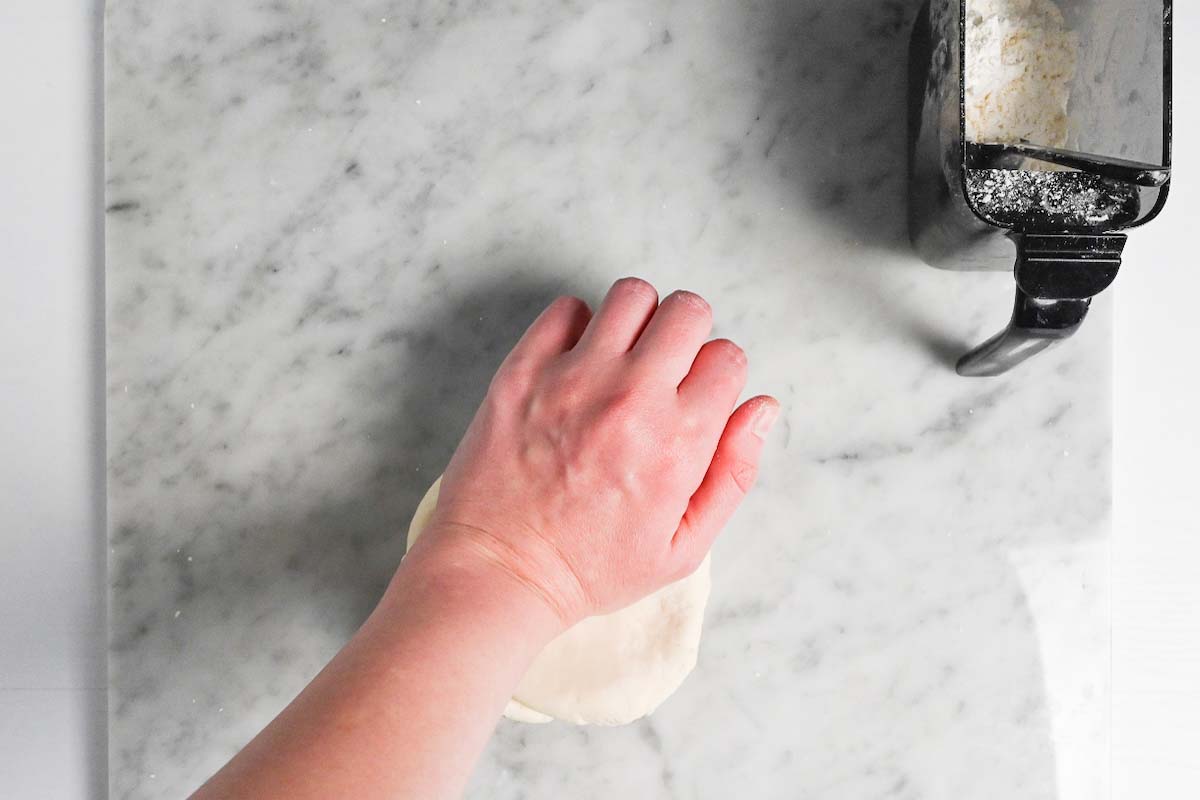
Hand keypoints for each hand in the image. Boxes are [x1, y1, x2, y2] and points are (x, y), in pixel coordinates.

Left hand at [409, 278, 778, 627]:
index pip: (728, 358)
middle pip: (688, 311)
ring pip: (631, 296)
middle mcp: (630, 398)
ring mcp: (573, 378)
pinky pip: (566, 308)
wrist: (500, 568)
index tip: (694, 400)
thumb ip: (734, 473)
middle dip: (688, 334)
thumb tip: (763, 407)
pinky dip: (578, 327)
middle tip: (665, 370)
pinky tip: (576, 364)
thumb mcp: (684, 546)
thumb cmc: (593, 566)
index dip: (717, 378)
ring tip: (623, 358)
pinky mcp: (523, 370)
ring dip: (638, 320)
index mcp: (678, 442)